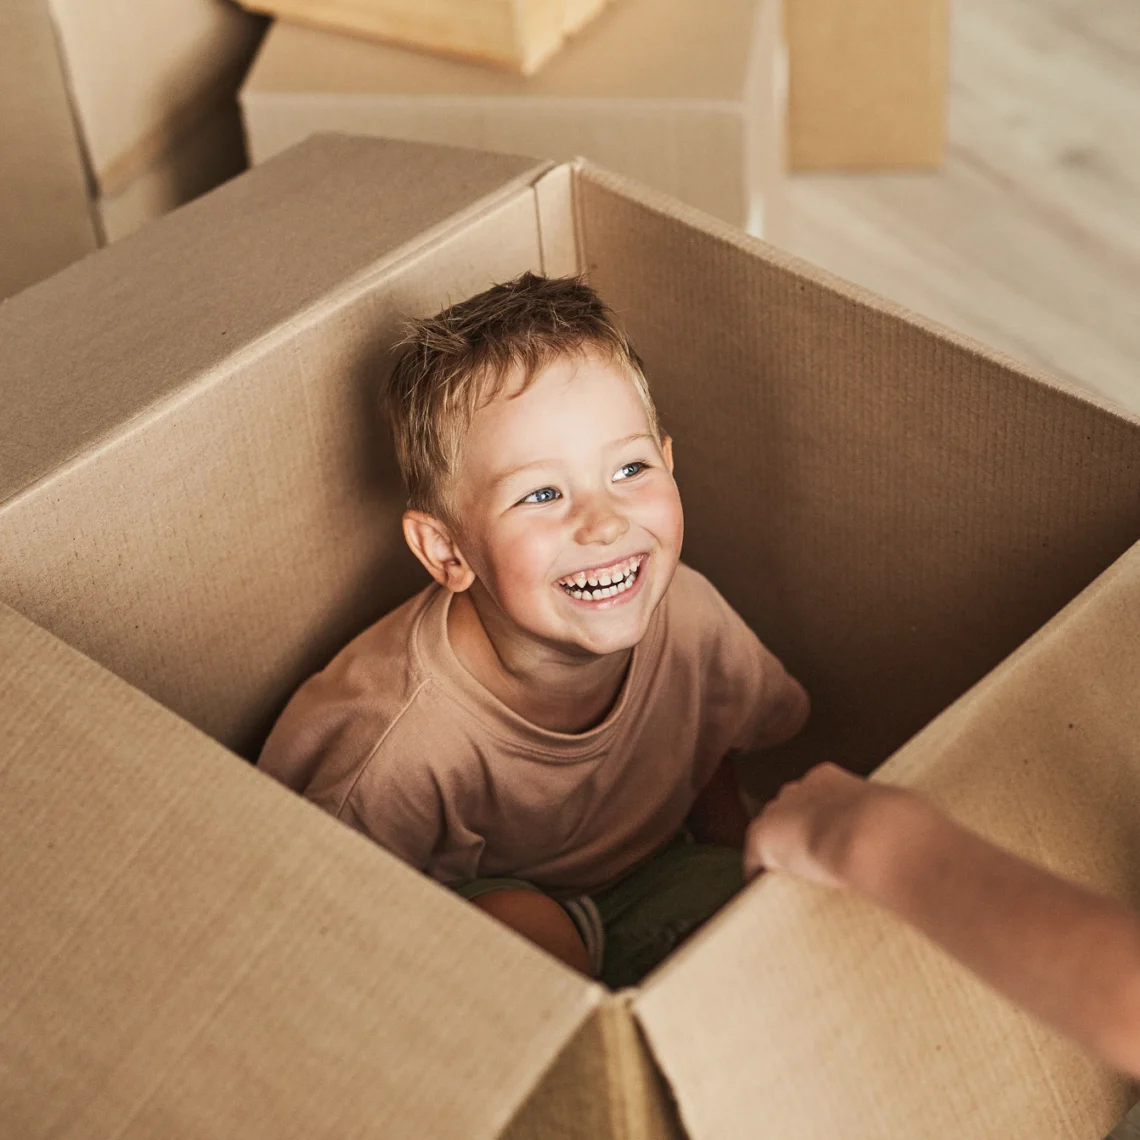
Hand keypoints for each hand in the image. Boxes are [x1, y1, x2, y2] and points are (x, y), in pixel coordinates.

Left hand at [744, 762, 899, 888]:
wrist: (874, 834)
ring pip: (772, 829)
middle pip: (788, 807)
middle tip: (812, 857)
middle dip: (796, 827)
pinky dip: (757, 871)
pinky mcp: (763, 837)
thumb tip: (917, 837)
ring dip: (779, 848)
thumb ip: (891, 822)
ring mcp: (778, 811)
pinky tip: (761, 886)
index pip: (815, 794)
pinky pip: (754, 857)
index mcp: (829, 779)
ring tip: (789, 874)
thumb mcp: (896, 814)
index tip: (830, 835)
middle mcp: (799, 789)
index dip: (821, 816)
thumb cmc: (896, 825)